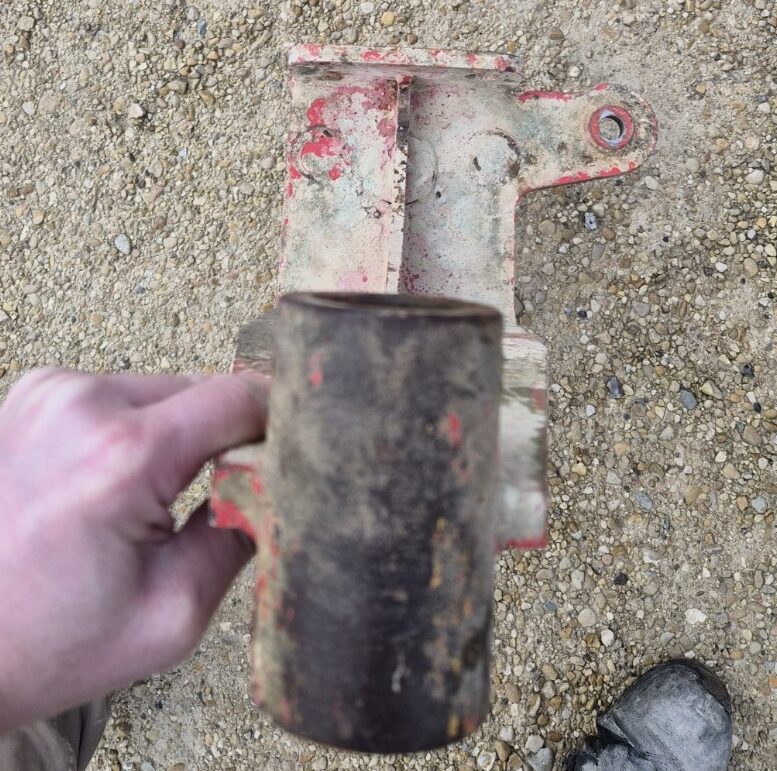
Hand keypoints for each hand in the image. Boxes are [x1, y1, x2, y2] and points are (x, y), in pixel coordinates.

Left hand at [0, 368, 267, 730]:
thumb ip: (240, 536)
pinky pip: (125, 398)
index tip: (285, 463)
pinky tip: (119, 483)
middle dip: (226, 440)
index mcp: (124, 454)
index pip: (240, 398)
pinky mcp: (37, 395)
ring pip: (168, 393)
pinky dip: (141, 432)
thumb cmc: (47, 641)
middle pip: (205, 392)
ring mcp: (51, 391)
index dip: (276, 426)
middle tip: (220, 499)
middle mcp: (82, 403)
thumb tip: (277, 486)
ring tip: (157, 500)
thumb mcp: (172, 613)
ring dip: (183, 436)